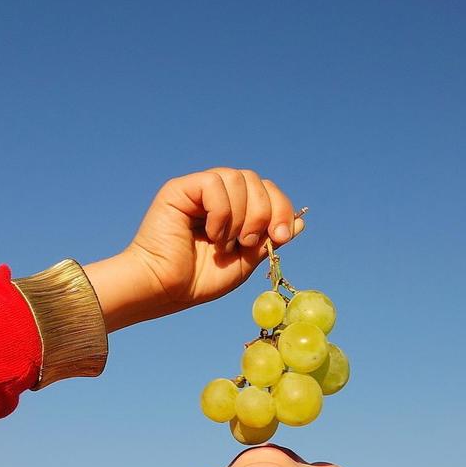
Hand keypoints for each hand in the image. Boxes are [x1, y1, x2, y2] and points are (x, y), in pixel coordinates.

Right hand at [83, 169, 304, 331]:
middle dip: (263, 212)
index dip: (281, 208)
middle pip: (257, 180)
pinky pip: (214, 182)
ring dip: (240, 216)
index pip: (267, 191)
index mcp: (234, 209)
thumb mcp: (245, 262)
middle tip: (249, 243)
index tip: (282, 236)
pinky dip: (220, 211)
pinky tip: (209, 233)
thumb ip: (270, 241)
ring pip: (238, 178)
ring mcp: (199, 190)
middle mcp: (217, 195)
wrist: (164, 289)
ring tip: (224, 242)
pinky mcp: (181, 188)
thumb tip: (301, 222)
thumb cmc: (198, 280)